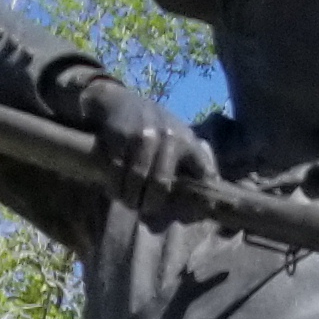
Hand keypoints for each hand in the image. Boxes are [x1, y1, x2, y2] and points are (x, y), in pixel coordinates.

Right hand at [75, 74, 216, 218]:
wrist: (120, 102)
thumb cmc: (155, 130)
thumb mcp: (179, 139)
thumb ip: (193, 165)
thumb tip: (203, 207)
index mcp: (188, 141)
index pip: (202, 173)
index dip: (199, 198)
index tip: (188, 216)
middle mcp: (168, 136)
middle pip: (160, 184)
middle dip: (151, 204)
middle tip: (145, 211)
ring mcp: (143, 135)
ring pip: (136, 180)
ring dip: (130, 197)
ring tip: (128, 202)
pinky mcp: (120, 135)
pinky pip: (116, 171)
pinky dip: (114, 185)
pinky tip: (115, 189)